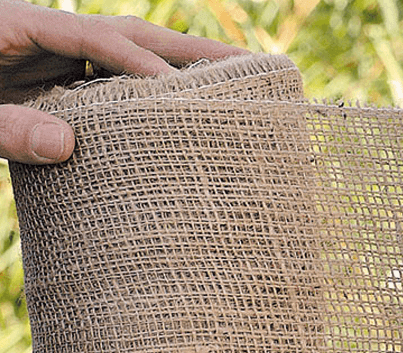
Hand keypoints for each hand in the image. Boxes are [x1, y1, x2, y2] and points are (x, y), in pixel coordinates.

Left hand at [0, 0, 241, 163]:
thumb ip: (7, 126)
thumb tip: (64, 144)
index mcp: (16, 24)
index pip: (94, 37)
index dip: (139, 62)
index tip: (179, 90)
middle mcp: (44, 35)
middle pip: (128, 35)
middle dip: (185, 51)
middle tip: (245, 66)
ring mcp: (52, 58)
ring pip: (127, 56)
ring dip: (178, 69)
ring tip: (232, 85)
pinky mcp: (55, 83)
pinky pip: (111, 85)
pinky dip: (151, 96)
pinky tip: (184, 112)